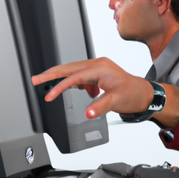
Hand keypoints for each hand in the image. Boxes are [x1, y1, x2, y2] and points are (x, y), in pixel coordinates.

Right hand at [31, 58, 178, 125]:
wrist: (143, 92)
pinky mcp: (97, 72)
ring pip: (73, 71)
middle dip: (51, 75)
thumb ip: (100, 106)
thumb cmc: (132, 94)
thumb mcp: (116, 101)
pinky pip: (80, 75)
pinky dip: (76, 83)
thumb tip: (87, 113)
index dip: (60, 86)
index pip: (75, 76)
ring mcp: (97, 67)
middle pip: (69, 68)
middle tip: (35, 80)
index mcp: (101, 68)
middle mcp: (98, 64)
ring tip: (51, 89)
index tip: (49, 95)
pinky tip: (83, 92)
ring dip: (63, 80)